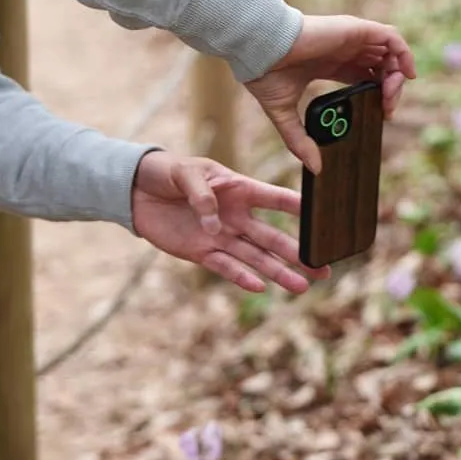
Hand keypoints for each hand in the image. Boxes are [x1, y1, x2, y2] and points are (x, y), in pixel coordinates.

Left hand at [130, 150, 328, 293]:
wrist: (137, 191)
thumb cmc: (167, 173)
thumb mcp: (184, 173)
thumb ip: (201, 194)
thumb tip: (214, 226)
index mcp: (238, 189)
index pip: (274, 198)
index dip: (297, 208)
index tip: (322, 219)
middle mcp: (236, 216)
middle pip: (272, 237)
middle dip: (298, 252)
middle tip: (323, 267)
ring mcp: (221, 236)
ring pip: (256, 257)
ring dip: (278, 271)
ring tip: (302, 286)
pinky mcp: (201, 252)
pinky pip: (225, 267)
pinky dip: (242, 277)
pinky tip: (261, 286)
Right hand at [245, 14, 415, 172]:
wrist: (259, 50)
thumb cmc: (265, 72)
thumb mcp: (283, 112)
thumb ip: (299, 140)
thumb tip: (314, 168)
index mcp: (331, 64)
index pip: (366, 76)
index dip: (378, 94)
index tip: (382, 114)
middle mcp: (344, 50)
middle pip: (381, 67)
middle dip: (390, 89)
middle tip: (387, 109)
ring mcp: (351, 39)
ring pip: (390, 54)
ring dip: (397, 75)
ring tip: (390, 95)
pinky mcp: (355, 30)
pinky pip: (392, 37)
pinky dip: (404, 53)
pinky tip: (405, 74)